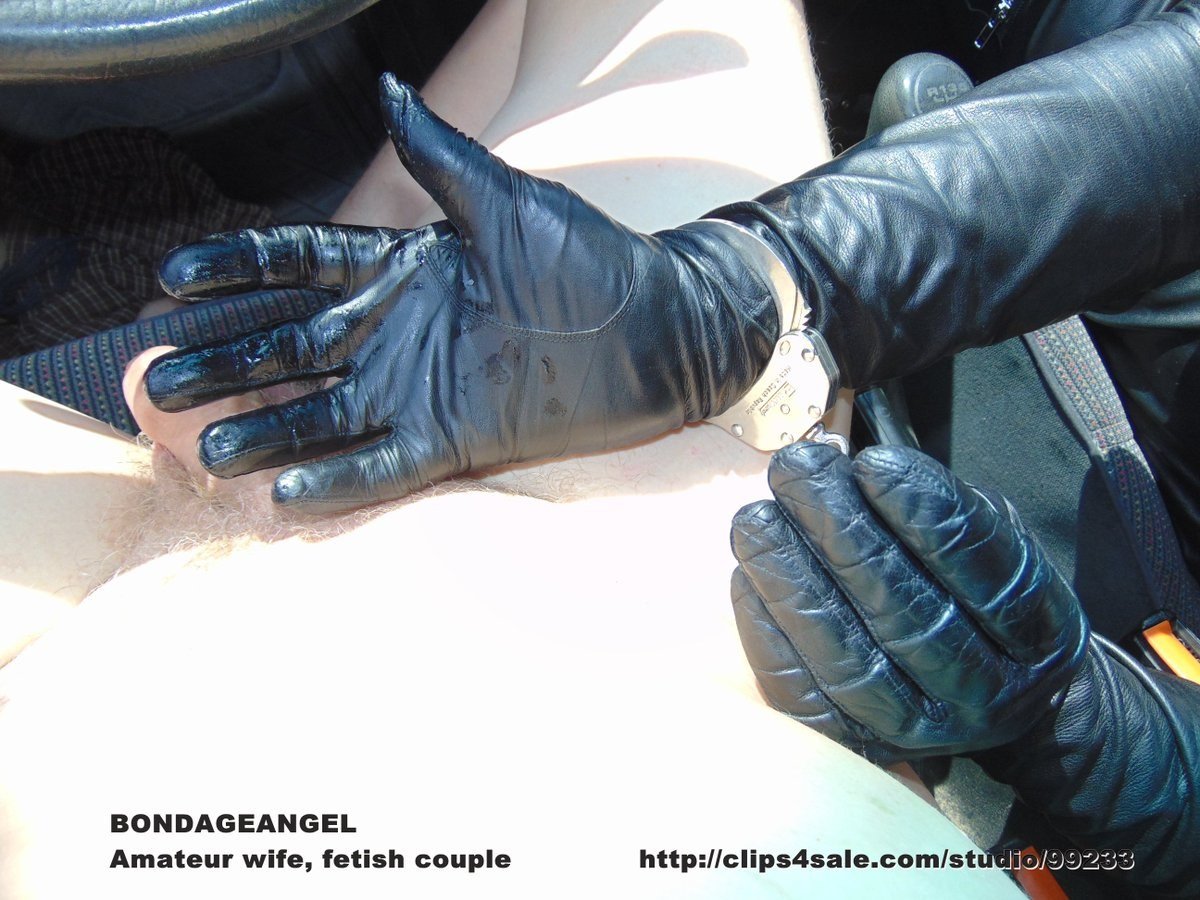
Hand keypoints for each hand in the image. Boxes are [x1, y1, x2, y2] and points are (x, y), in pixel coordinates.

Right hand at [144, 74, 777, 511]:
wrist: (658, 329)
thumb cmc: (588, 257)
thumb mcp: (507, 200)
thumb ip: (441, 159)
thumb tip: (390, 89)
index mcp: (402, 268)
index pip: (298, 266)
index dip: (234, 272)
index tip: (171, 281)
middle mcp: (398, 331)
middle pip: (289, 346)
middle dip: (224, 361)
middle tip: (156, 380)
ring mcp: (421, 388)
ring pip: (322, 412)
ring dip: (263, 428)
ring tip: (201, 445)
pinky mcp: (455, 438)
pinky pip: (383, 464)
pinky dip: (337, 478)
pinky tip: (283, 491)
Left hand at [730, 441, 1088, 762]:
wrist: (1007, 700)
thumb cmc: (985, 597)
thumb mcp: (997, 543)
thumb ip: (943, 511)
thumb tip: (856, 469)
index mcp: (1036, 633)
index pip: (981, 569)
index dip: (924, 514)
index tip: (871, 463)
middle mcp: (986, 692)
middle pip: (906, 613)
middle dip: (841, 533)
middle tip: (795, 472)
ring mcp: (926, 731)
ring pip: (851, 661)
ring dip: (793, 583)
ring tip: (755, 521)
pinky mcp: (867, 748)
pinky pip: (809, 698)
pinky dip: (771, 637)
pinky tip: (746, 578)